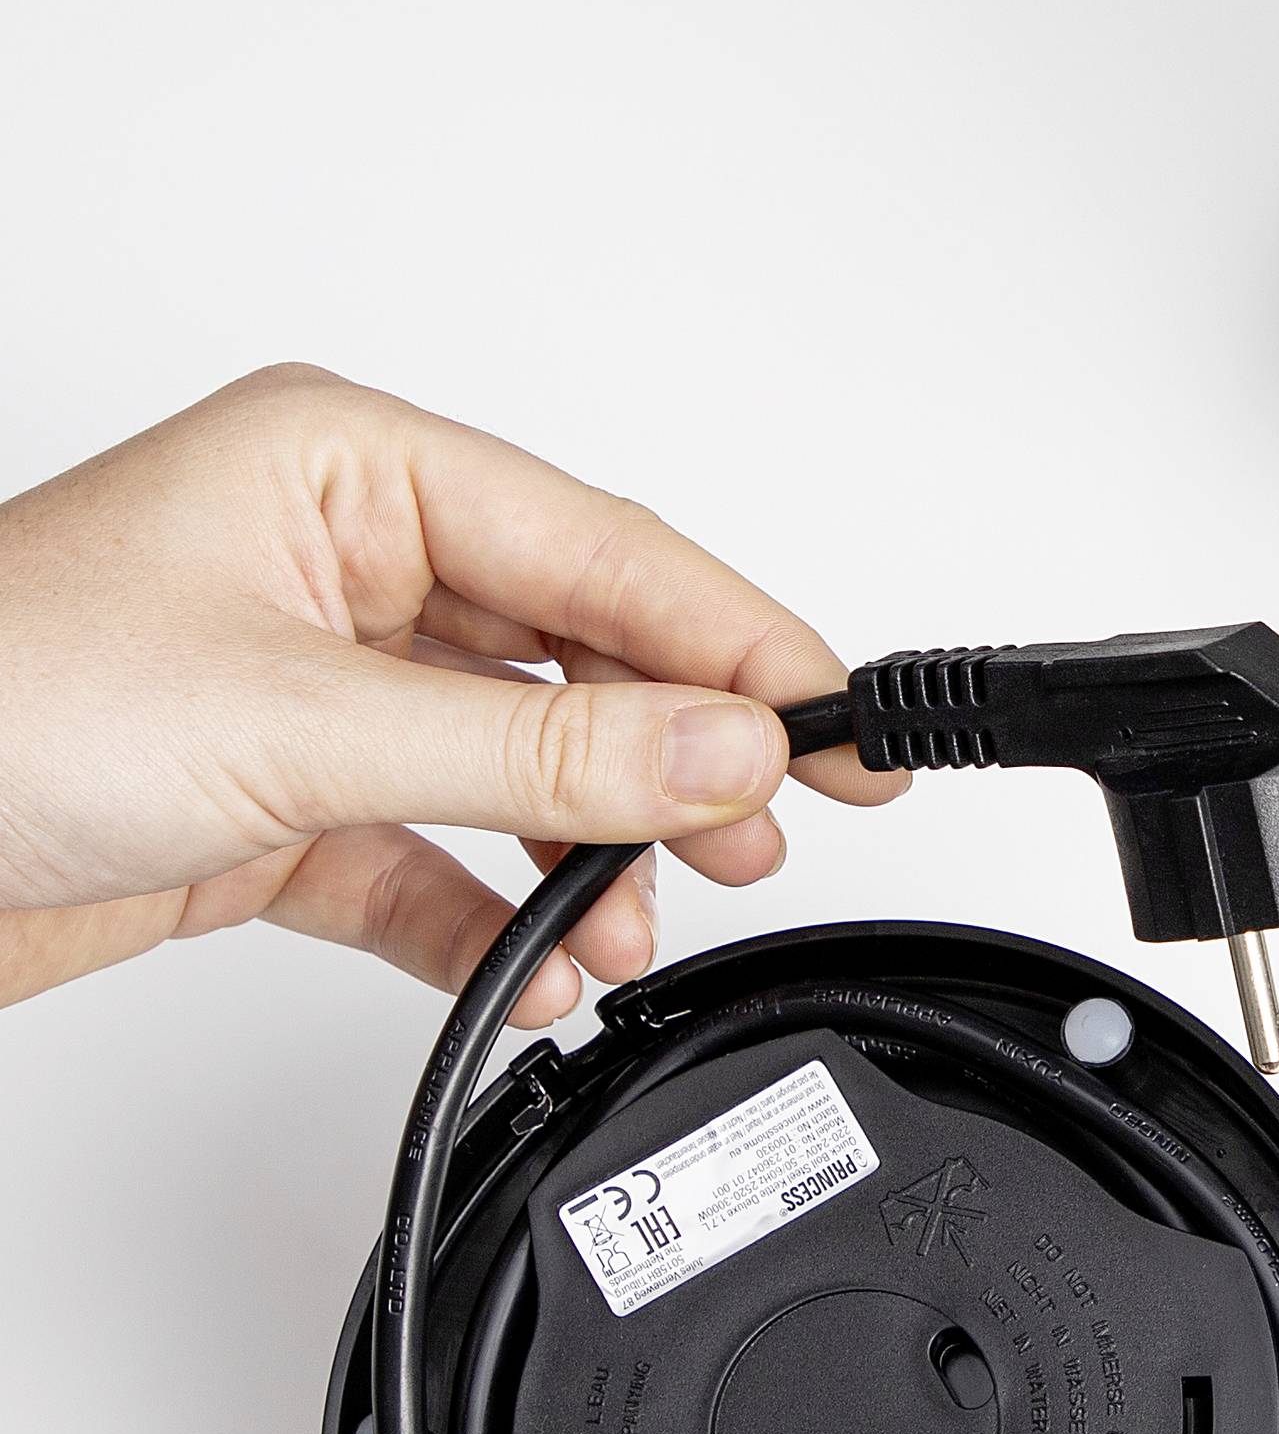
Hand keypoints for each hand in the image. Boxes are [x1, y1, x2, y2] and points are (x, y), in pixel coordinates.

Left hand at [0, 363, 900, 1022]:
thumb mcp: (299, 722)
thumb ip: (535, 754)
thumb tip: (719, 749)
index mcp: (348, 472)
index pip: (605, 553)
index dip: (743, 643)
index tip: (846, 723)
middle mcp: (341, 567)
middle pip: (579, 656)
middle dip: (679, 754)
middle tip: (775, 827)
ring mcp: (314, 688)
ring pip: (520, 766)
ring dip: (590, 853)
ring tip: (640, 915)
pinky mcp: (278, 803)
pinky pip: (439, 859)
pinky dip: (496, 918)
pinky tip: (539, 961)